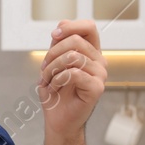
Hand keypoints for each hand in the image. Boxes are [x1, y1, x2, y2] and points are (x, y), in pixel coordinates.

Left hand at [38, 20, 106, 138]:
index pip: (89, 27)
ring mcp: (100, 75)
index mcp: (90, 53)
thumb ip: (58, 44)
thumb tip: (62, 25)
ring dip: (52, 68)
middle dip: (52, 53)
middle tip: (44, 69)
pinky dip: (57, 79)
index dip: (71, 26)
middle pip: (75, 41)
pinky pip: (73, 73)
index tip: (53, 35)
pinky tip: (55, 87)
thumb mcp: (53, 63)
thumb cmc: (56, 93)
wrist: (57, 119)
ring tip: (48, 80)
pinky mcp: (97, 88)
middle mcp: (99, 61)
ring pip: (72, 56)